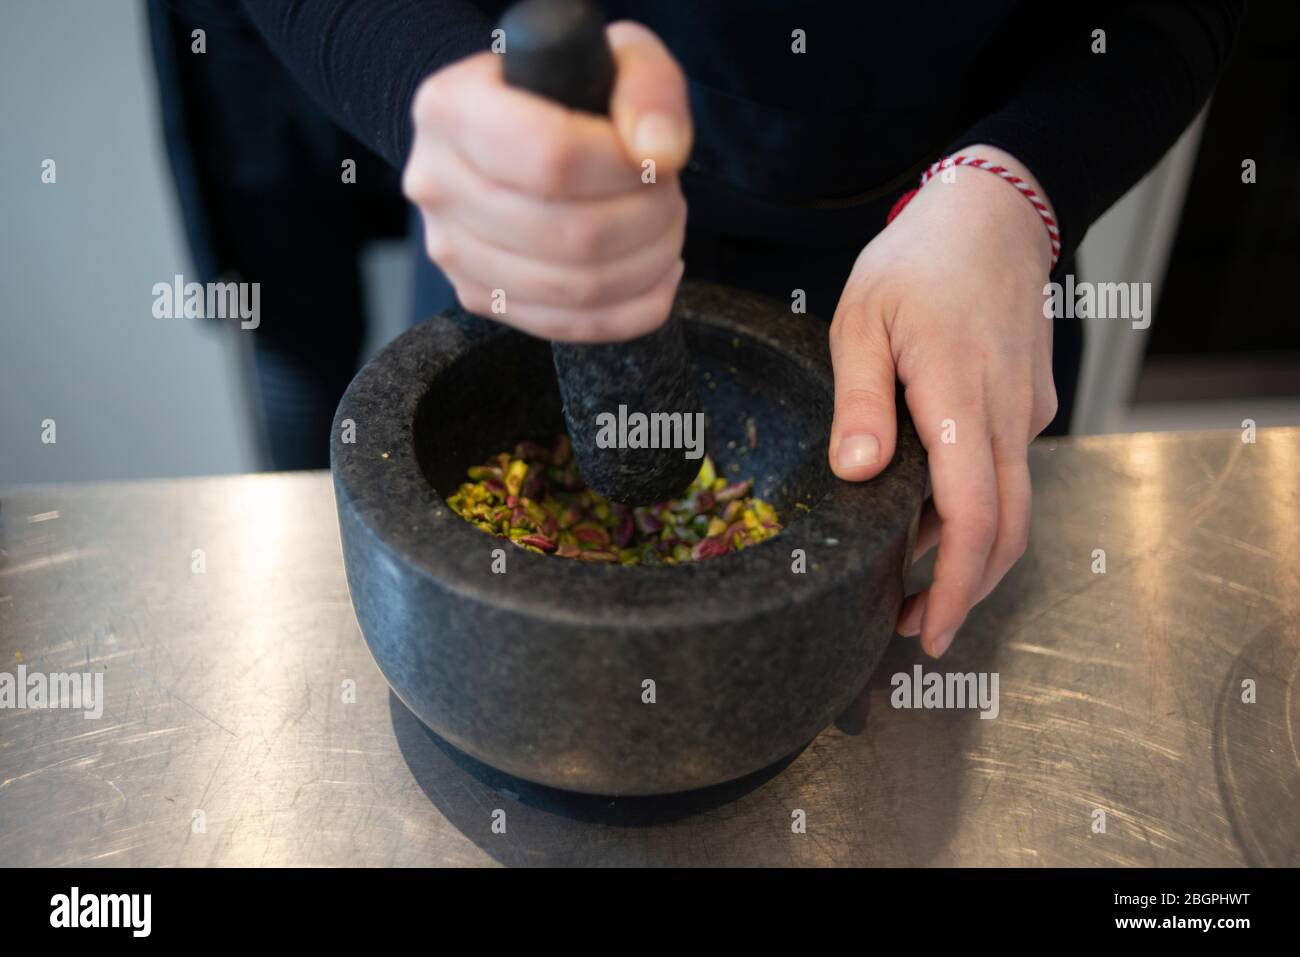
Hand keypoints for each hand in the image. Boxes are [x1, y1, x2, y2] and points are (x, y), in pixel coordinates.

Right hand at [402, 22, 689, 342]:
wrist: (513, 127)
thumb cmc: (566, 91)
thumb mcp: (617, 57)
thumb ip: (649, 89)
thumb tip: (658, 153)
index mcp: (452, 109)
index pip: (552, 157)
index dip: (624, 170)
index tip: (655, 161)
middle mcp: (437, 183)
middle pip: (568, 233)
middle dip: (648, 220)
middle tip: (669, 195)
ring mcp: (451, 250)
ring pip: (573, 288)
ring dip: (646, 265)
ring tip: (664, 228)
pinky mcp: (476, 297)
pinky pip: (569, 327)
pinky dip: (633, 308)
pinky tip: (654, 273)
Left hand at [828, 145, 1058, 657]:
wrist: (993, 214)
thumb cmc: (916, 262)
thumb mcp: (862, 321)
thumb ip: (860, 401)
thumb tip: (858, 475)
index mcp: (961, 398)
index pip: (975, 516)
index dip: (955, 585)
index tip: (932, 632)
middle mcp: (1007, 415)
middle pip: (1007, 530)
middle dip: (964, 591)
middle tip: (914, 628)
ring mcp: (1025, 411)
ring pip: (1010, 506)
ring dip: (966, 553)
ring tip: (908, 579)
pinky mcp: (1028, 404)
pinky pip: (1004, 471)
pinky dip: (972, 506)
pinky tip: (923, 510)